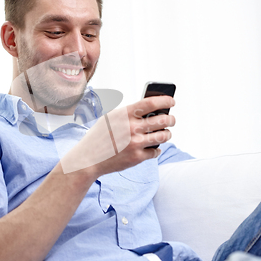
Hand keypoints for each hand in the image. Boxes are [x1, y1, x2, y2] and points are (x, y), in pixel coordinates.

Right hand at [60, 96, 175, 176]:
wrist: (88, 159)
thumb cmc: (99, 136)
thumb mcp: (110, 118)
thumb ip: (128, 113)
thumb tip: (151, 110)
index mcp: (124, 114)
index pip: (151, 103)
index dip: (165, 100)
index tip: (171, 101)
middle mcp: (132, 127)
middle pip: (163, 120)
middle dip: (171, 119)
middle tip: (171, 120)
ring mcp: (136, 143)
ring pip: (164, 136)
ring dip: (167, 134)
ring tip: (165, 133)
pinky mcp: (137, 157)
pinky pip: (156, 151)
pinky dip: (156, 150)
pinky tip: (153, 148)